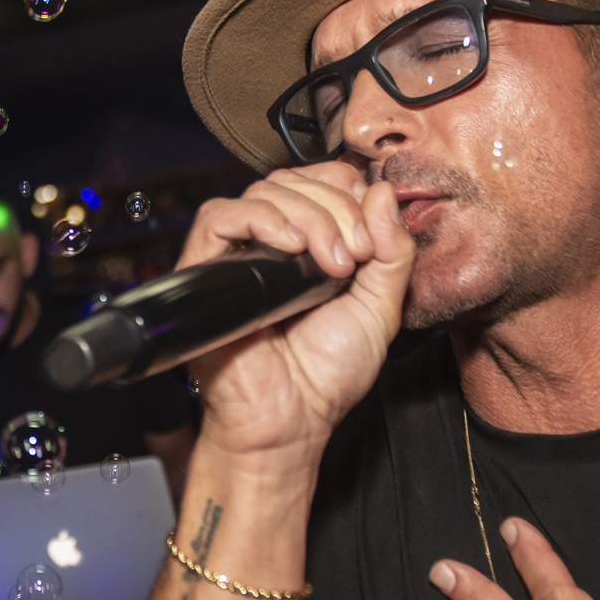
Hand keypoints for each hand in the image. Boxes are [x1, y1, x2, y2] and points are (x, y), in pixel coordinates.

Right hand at [176, 162, 415, 463]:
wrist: (291, 419)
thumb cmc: (328, 373)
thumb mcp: (382, 307)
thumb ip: (394, 251)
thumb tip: (382, 191)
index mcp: (314, 244)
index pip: (326, 181)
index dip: (353, 193)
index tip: (373, 238)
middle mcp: (275, 242)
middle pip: (298, 180)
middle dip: (339, 209)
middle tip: (357, 256)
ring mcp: (240, 252)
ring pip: (266, 191)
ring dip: (312, 217)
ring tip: (333, 266)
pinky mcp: (206, 267)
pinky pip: (221, 215)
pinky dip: (262, 219)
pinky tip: (292, 248)